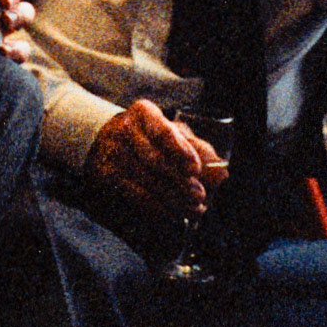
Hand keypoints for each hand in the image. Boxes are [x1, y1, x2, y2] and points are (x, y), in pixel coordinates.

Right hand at [84, 100, 215, 222]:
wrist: (105, 137)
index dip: (180, 151)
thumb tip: (221, 173)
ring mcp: (114, 153)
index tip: (195, 169)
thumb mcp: (173, 132)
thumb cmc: (149, 135)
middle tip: (200, 195)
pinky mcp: (108, 174)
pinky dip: (160, 208)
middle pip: (155, 160)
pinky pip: (137, 195)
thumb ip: (198, 149)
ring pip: (147, 181)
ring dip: (174, 199)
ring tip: (195, 209)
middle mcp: (125, 130)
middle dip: (180, 181)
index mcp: (144, 112)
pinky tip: (177, 213)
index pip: (162, 132)